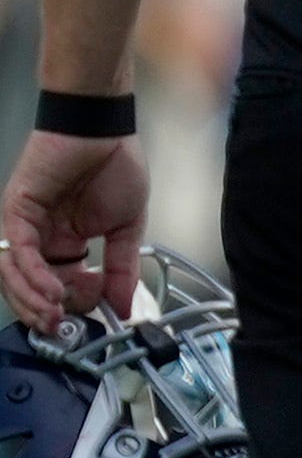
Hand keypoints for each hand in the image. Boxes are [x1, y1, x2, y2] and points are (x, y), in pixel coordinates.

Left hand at [2, 132, 148, 335]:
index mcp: (66, 241)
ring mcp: (25, 226)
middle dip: (45, 313)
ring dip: (34, 301)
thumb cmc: (116, 166)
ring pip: (15, 276)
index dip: (76, 304)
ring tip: (56, 316)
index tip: (98, 312)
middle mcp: (41, 237)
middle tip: (65, 328)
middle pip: (30, 287)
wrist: (103, 129)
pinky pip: (17, 253)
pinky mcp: (16, 213)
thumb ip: (123, 269)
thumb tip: (126, 308)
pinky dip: (34, 277)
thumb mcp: (129, 228)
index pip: (61, 285)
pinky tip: (53, 291)